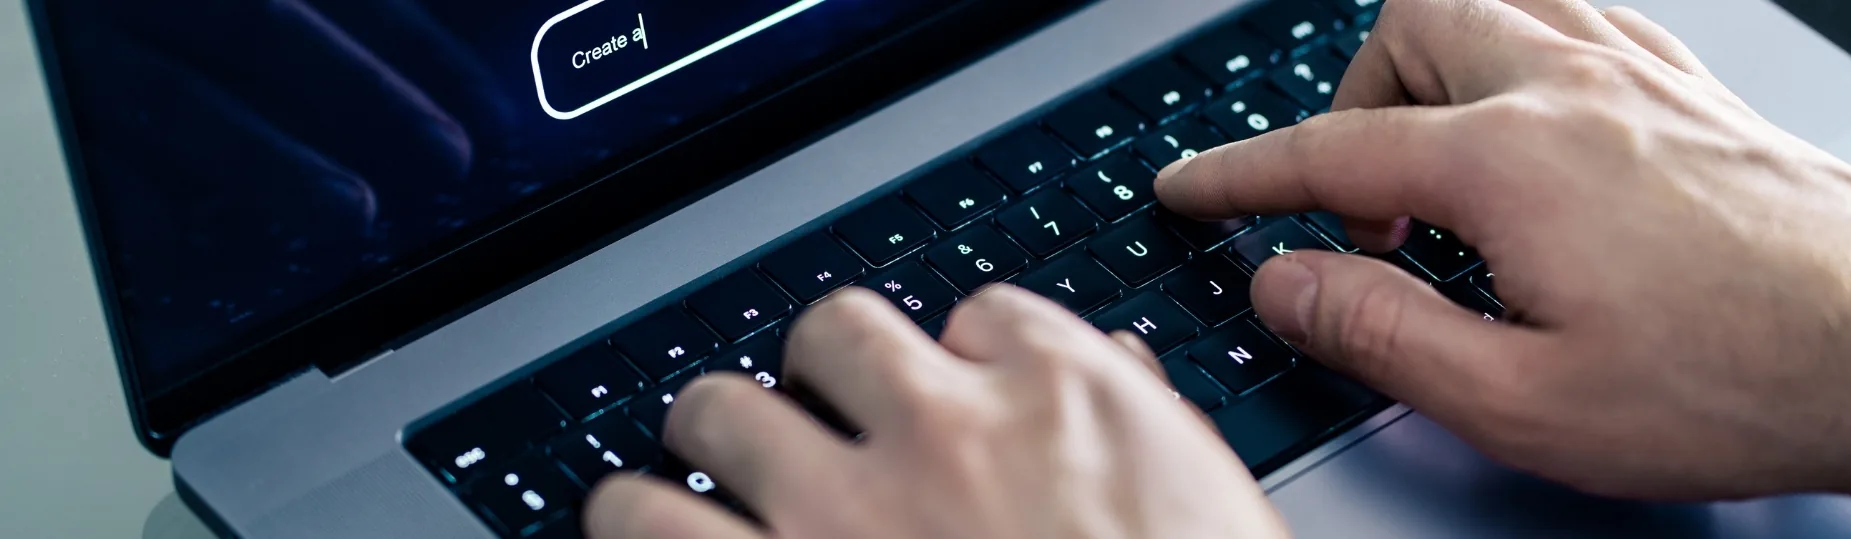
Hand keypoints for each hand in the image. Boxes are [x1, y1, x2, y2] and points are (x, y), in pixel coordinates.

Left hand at [583, 287, 1289, 538]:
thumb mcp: (1204, 511)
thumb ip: (1146, 430)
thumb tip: (1121, 372)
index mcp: (1069, 402)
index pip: (984, 317)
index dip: (959, 356)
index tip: (948, 389)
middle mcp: (944, 432)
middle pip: (838, 331)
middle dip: (821, 370)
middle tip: (818, 413)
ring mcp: (841, 512)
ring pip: (721, 407)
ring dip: (714, 432)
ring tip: (710, 460)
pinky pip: (642, 522)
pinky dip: (631, 522)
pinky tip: (645, 531)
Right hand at [1156, 0, 1850, 504]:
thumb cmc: (1739, 381)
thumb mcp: (1523, 401)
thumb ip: (1381, 332)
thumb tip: (1283, 282)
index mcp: (1510, 161)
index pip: (1329, 152)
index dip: (1240, 176)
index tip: (1192, 191)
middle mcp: (1568, 88)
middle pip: (1406, 33)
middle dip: (1354, 110)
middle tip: (1364, 212)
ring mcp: (1636, 72)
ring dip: (1431, 66)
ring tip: (1436, 162)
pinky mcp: (1689, 83)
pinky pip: (1569, 14)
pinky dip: (1514, 52)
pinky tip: (1529, 127)